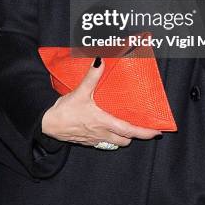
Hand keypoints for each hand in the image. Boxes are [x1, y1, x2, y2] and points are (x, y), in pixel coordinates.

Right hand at [41, 59, 160, 146]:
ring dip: (122, 138)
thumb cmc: (65, 110)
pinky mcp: (87, 141)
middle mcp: (102, 133)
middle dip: (133, 135)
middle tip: (140, 127)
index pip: (129, 130)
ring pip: (115, 143)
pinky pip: (103, 143)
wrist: (48, 124)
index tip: (156, 132)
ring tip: (124, 127)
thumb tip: (101, 61)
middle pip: (125, 140)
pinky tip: (105, 128)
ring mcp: (94, 139)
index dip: (144, 132)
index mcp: (103, 122)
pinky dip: (109, 137)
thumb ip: (92, 76)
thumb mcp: (80, 92)